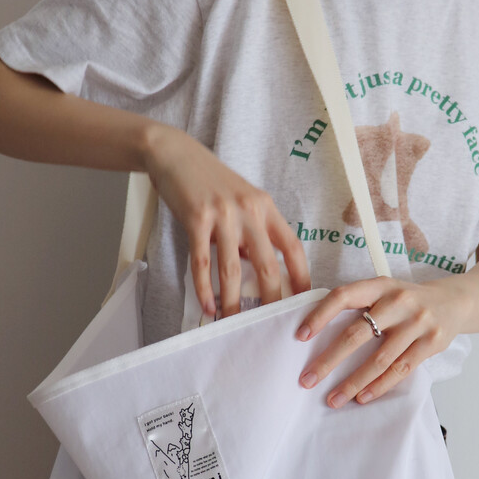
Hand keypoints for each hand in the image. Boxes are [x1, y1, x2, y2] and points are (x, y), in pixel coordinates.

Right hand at [143, 124, 311, 317]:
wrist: (176, 154)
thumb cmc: (211, 181)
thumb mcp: (242, 201)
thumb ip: (253, 232)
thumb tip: (258, 270)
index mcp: (265, 207)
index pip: (292, 247)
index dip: (302, 277)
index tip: (303, 301)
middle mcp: (249, 211)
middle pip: (267, 265)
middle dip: (270, 300)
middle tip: (271, 325)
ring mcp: (223, 216)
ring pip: (232, 270)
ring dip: (233, 302)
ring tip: (233, 324)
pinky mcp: (196, 220)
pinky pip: (203, 263)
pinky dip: (205, 290)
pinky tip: (208, 308)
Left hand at [295, 276, 472, 407]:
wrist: (454, 301)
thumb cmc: (407, 301)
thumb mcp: (384, 292)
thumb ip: (359, 306)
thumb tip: (317, 335)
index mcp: (380, 286)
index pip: (343, 296)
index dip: (319, 316)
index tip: (300, 337)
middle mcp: (398, 301)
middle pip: (356, 334)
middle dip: (328, 361)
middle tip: (307, 380)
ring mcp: (417, 322)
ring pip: (378, 359)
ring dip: (352, 383)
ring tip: (333, 399)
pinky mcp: (432, 343)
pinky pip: (400, 369)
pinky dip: (379, 386)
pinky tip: (362, 398)